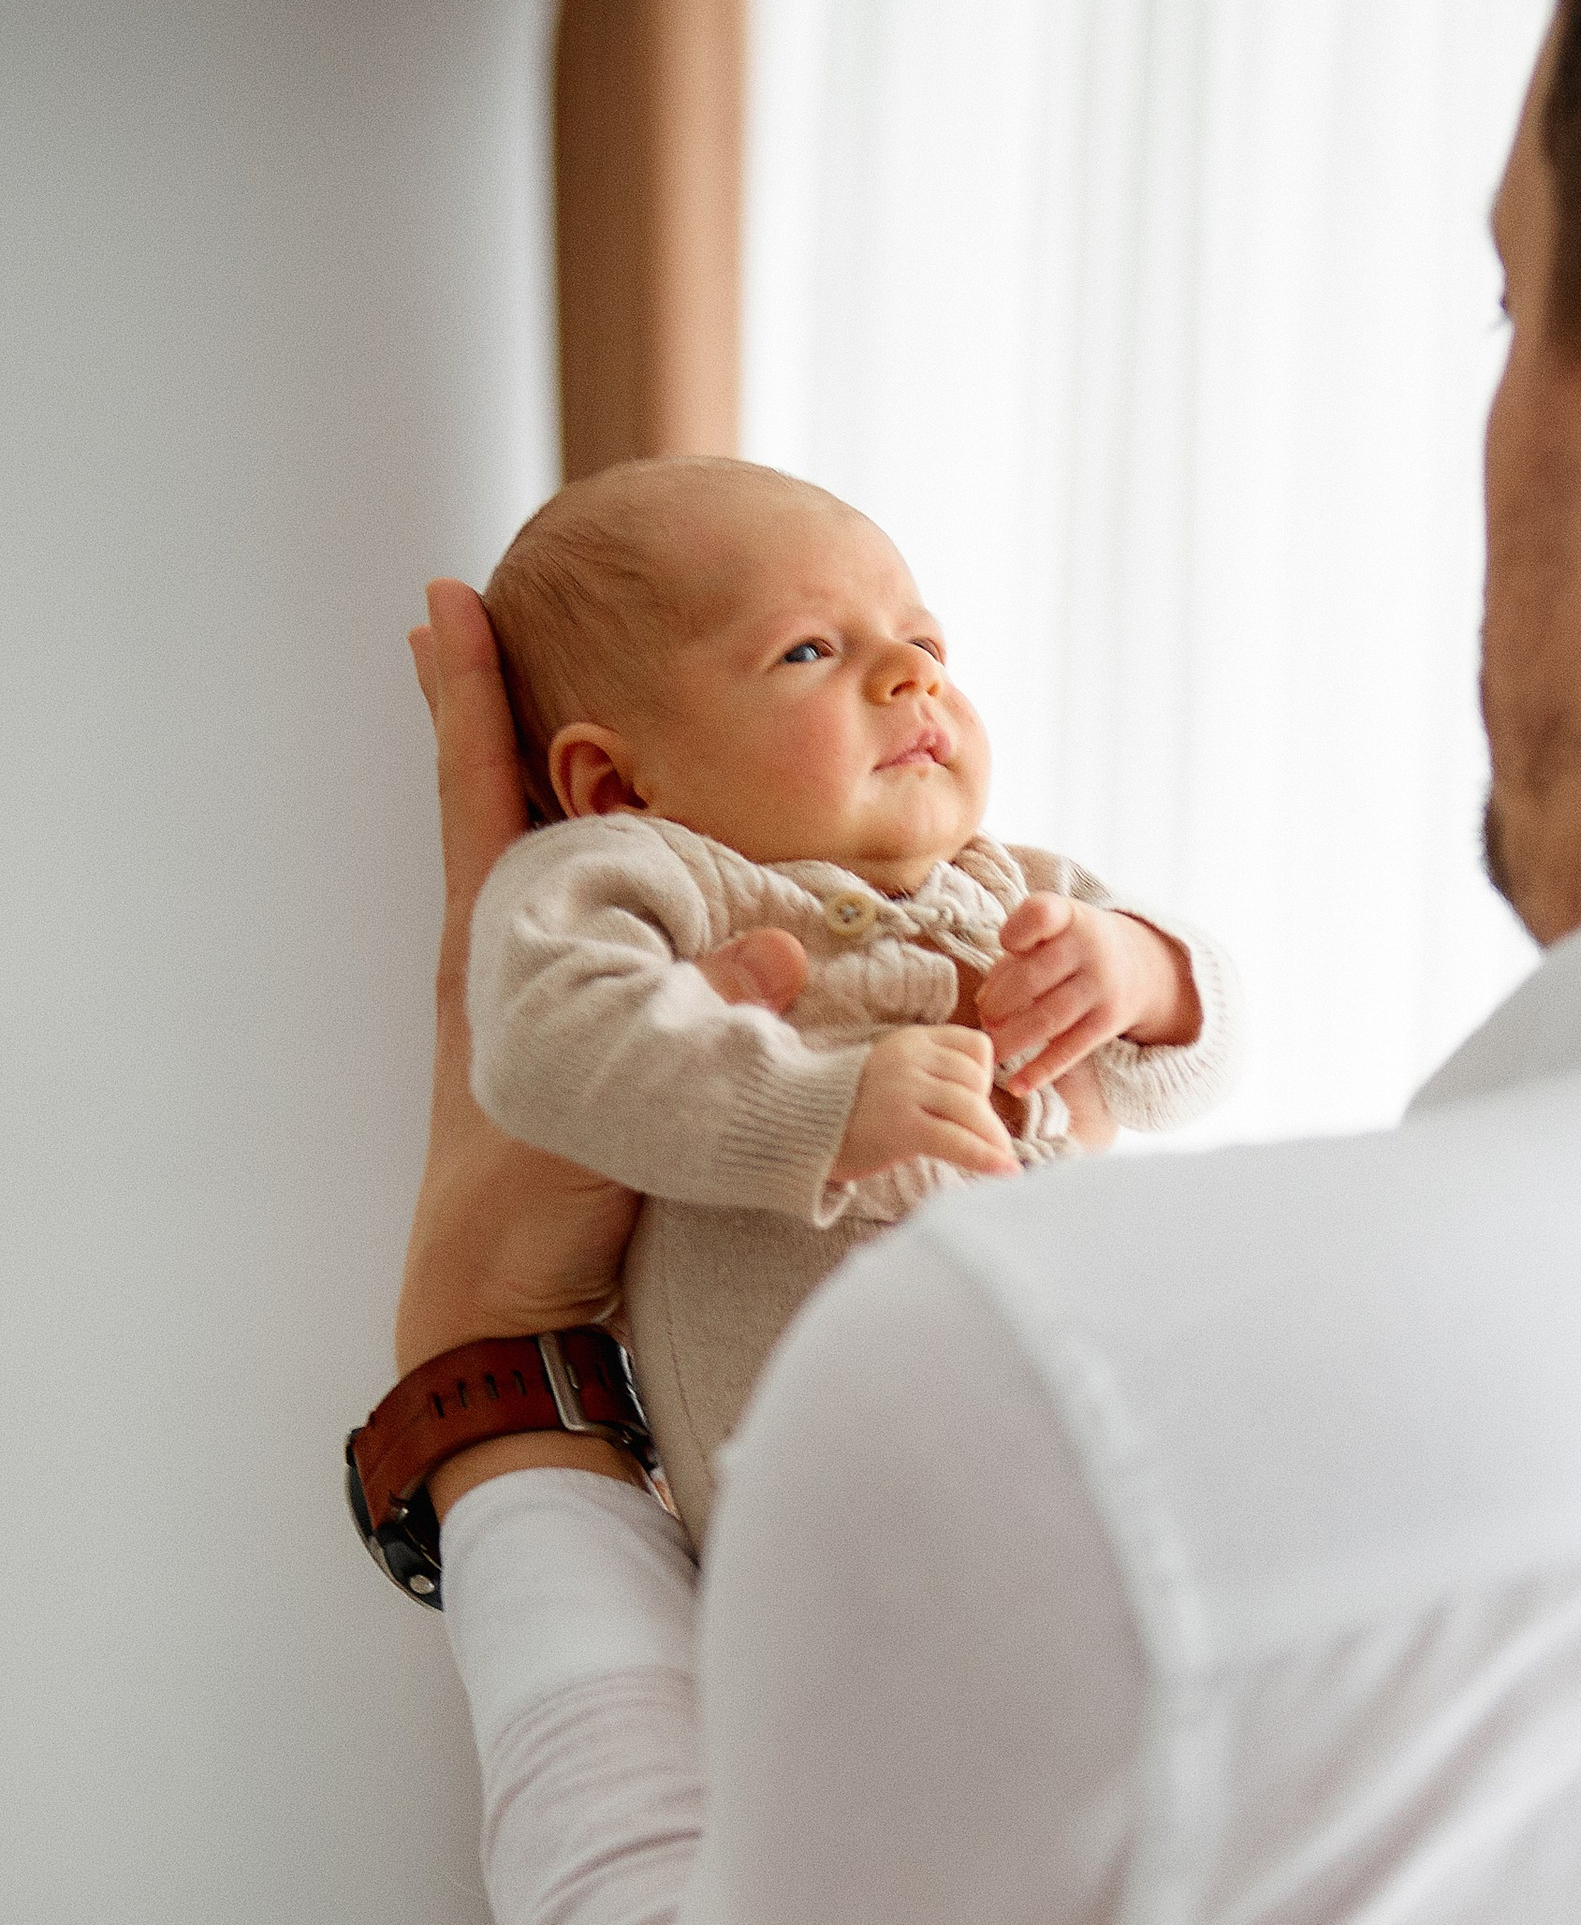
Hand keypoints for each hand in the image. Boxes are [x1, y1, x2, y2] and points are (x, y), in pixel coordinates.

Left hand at [396, 580, 804, 1514]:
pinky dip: (622, 888)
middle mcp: (507, 962)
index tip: (444, 600)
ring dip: (568, 797)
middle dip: (508, 715)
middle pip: (504, 807)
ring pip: (553, 870)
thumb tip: (792, 934)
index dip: (467, 697)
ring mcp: (536, 1005)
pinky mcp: (576, 1052)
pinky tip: (655, 880)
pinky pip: (605, 940)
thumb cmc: (532, 1218)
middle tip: (498, 616)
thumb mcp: (619, 1104)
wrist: (496, 1324)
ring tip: (584, 722)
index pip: (479, 794)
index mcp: (494, 953)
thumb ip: (714, 1023)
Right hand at [829, 1024, 1020, 1187]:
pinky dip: (985, 1158)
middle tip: (983, 1141)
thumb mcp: (891, 1074)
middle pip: (976, 1082)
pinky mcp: (901, 1126)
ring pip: (971, 1109)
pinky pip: (956, 1140)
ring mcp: (904, 1090)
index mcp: (911, 1041)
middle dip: (987, 1116)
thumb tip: (981, 1109)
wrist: (794, 1126)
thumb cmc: (848, 1110)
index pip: (976, 1047)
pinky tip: (1005, 1172)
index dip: (985, 1078)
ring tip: (1001, 1161)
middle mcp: (910, 1059)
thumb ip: (929, 1076)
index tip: (974, 1103)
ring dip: (992, 1139)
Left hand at [976, 897, 1200, 1095]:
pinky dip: (1039, 1071)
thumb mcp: (1052, 933)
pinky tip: (1016, 1085)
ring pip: (1046, 1019)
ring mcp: (1101, 986)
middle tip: (984, 1019)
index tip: (1006, 946)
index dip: (1013, 933)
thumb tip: (984, 1003)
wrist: (1139, 966)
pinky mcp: (1107, 1022)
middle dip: (997, 1004)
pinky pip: (1068, 1050)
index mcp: (1069, 916)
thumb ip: (1014, 959)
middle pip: (1030, 978)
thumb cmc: (1072, 949)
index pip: (1038, 915)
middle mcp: (1089, 947)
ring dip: (1011, 1040)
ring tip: (992, 1050)